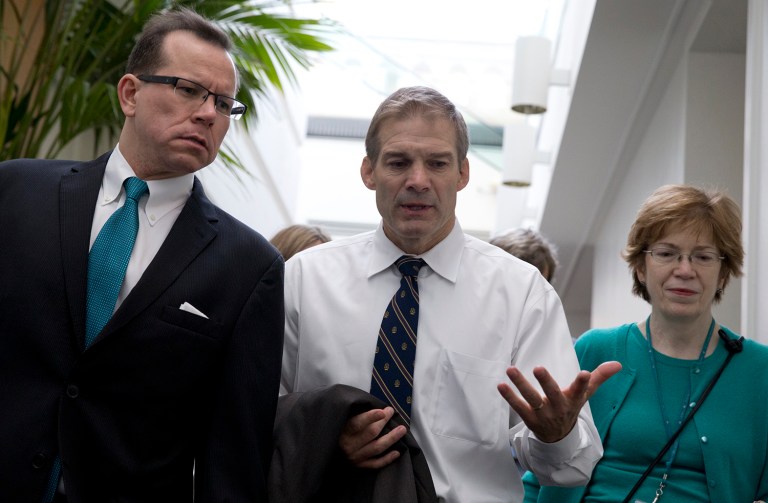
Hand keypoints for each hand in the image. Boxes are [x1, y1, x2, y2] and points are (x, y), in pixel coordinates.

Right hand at [338, 407, 407, 468]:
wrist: (326, 449)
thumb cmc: (338, 430)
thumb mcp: (342, 419)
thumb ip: (355, 414)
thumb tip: (376, 407)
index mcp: (343, 432)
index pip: (358, 423)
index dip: (371, 417)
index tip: (383, 411)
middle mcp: (349, 445)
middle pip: (371, 433)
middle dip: (384, 422)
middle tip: (391, 412)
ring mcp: (355, 457)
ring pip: (377, 448)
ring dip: (391, 439)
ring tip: (402, 430)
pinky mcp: (359, 466)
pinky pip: (376, 464)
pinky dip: (387, 459)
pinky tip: (397, 452)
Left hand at [497, 361, 621, 442]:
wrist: (559, 438)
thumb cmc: (571, 407)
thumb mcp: (586, 394)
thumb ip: (600, 377)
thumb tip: (618, 363)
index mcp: (573, 400)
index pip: (580, 390)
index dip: (583, 383)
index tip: (585, 373)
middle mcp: (558, 407)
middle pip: (553, 394)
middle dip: (546, 382)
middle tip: (539, 368)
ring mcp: (543, 414)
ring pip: (532, 399)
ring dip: (521, 384)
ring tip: (510, 369)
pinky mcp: (529, 418)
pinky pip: (518, 407)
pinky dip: (509, 397)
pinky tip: (501, 385)